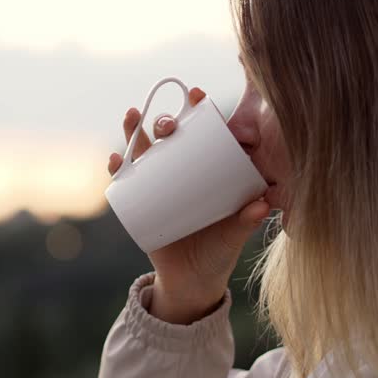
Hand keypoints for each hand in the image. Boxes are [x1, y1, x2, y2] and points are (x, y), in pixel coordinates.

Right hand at [107, 87, 269, 323]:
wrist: (191, 282)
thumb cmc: (219, 252)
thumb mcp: (234, 236)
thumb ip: (247, 221)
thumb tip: (263, 204)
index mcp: (206, 173)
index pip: (203, 134)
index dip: (199, 111)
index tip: (197, 95)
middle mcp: (180, 174)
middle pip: (170, 138)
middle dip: (166, 121)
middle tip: (167, 123)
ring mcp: (157, 186)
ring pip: (144, 152)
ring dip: (134, 131)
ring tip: (131, 116)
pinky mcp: (138, 203)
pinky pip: (125, 182)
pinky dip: (118, 168)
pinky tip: (115, 160)